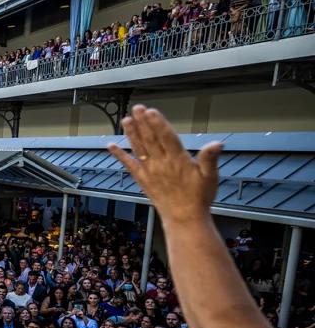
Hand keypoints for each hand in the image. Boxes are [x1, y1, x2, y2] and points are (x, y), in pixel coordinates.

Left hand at [107, 105, 221, 225]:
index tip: (151, 112)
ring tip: (126, 120)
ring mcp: (150, 171)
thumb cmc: (198, 197)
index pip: (167, 138)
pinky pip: (128, 164)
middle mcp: (161, 164)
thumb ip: (209, 159)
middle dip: (143, 122)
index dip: (158, 124)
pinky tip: (111, 145)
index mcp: (178, 160)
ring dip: (131, 133)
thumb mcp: (210, 177)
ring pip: (138, 148)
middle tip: (136, 108)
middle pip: (150, 139)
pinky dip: (119, 155)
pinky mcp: (142, 178)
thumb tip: (217, 144)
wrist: (184, 218)